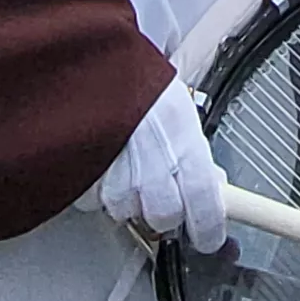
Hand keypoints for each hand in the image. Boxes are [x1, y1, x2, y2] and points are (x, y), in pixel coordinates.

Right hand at [95, 79, 227, 253]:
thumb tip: (214, 182)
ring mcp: (118, 176)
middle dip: (162, 208)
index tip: (209, 238)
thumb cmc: (137, 81)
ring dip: (127, 196)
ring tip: (123, 163)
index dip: (210, 229)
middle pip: (163, 217)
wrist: (92, 62)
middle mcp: (154, 167)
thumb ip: (194, 152)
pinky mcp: (85, 178)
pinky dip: (96, 187)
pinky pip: (93, 200)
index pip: (207, 207)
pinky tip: (100, 161)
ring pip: (126, 210)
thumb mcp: (180, 110)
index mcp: (186, 147)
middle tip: (158, 186)